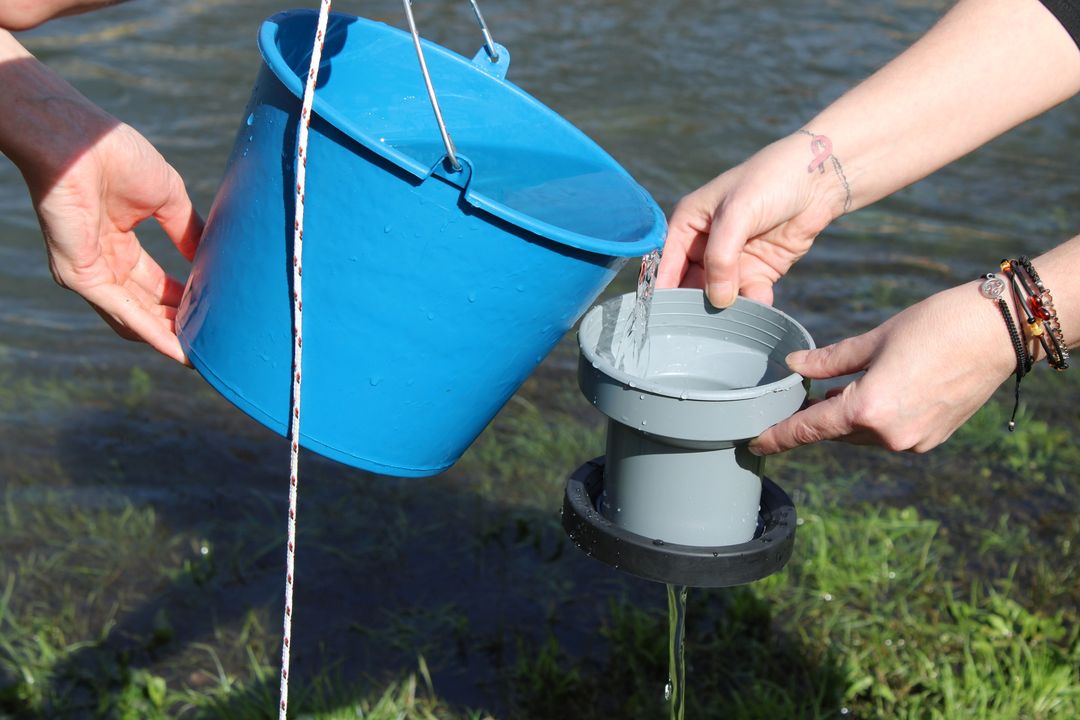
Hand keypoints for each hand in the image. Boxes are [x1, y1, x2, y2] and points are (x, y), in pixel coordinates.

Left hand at [27, 121, 202, 363]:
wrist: (80, 140)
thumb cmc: (115, 156)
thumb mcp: (168, 199)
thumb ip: (187, 232)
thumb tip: (212, 258)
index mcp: (118, 243)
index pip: (155, 285)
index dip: (185, 302)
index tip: (215, 315)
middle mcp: (102, 263)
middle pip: (146, 307)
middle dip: (179, 326)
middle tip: (215, 343)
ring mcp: (89, 272)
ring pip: (135, 318)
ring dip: (169, 337)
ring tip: (203, 355)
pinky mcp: (81, 275)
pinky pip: (121, 312)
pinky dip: (152, 331)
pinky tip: (179, 347)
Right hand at [656, 133, 846, 306]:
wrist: (819, 179)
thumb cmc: (770, 181)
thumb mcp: (737, 213)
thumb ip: (721, 257)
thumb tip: (718, 300)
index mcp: (688, 223)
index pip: (666, 264)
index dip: (662, 291)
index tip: (662, 320)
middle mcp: (705, 244)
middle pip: (690, 285)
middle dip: (694, 306)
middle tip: (696, 330)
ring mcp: (733, 259)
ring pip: (720, 295)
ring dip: (726, 309)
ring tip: (730, 322)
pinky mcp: (759, 271)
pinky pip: (750, 295)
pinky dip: (754, 304)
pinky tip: (760, 306)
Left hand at [748, 282, 1017, 454]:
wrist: (998, 331)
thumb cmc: (935, 325)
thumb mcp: (874, 339)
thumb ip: (830, 360)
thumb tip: (795, 367)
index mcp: (868, 409)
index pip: (808, 429)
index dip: (779, 436)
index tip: (756, 443)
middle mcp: (889, 435)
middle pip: (835, 432)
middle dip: (816, 417)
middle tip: (798, 399)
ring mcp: (913, 441)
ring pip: (862, 435)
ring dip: (846, 418)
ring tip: (834, 393)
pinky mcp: (932, 438)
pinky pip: (888, 434)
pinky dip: (873, 419)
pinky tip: (872, 396)